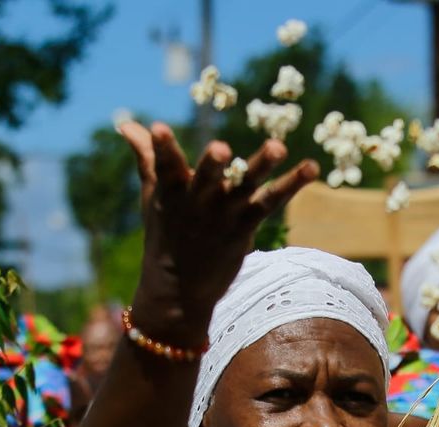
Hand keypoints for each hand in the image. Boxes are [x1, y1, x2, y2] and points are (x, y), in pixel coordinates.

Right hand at [119, 121, 318, 344]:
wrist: (179, 290)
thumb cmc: (166, 235)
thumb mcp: (156, 197)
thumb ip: (148, 158)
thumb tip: (126, 124)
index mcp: (171, 194)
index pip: (165, 167)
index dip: (161, 148)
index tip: (158, 128)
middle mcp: (199, 204)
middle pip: (207, 180)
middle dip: (212, 165)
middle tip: (220, 148)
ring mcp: (224, 217)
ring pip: (245, 187)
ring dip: (261, 165)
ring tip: (278, 145)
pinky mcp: (246, 227)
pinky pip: (271, 202)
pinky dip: (292, 184)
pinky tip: (312, 166)